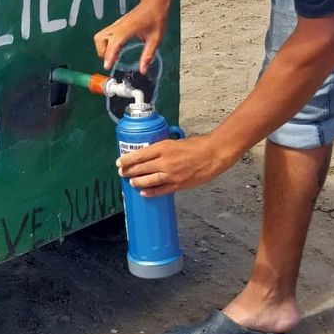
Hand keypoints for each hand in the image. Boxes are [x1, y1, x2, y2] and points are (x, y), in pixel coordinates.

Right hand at [94, 0, 170, 71]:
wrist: (155, 2)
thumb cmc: (156, 17)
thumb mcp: (156, 38)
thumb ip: (148, 55)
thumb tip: (143, 69)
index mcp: (128, 28)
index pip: (114, 42)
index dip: (109, 55)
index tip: (107, 66)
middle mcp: (119, 25)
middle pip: (100, 39)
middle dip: (102, 52)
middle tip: (112, 61)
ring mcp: (117, 24)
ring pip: (100, 36)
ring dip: (103, 48)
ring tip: (114, 56)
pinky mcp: (117, 24)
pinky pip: (106, 34)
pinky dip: (107, 44)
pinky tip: (117, 49)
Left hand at [116, 134, 232, 196]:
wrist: (213, 154)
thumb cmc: (197, 145)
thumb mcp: (176, 141)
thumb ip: (163, 148)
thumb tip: (151, 155)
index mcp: (163, 147)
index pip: (140, 154)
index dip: (127, 160)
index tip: (119, 162)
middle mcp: (165, 161)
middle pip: (141, 168)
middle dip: (128, 171)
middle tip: (122, 173)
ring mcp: (171, 174)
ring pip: (148, 180)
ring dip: (137, 182)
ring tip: (131, 182)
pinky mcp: (178, 184)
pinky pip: (160, 190)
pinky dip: (150, 192)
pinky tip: (143, 192)